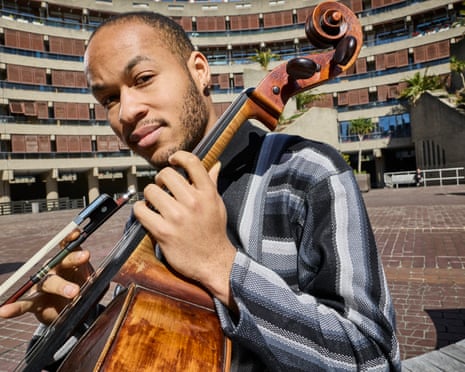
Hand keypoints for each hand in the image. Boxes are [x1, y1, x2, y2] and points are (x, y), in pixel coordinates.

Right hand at [0, 231, 92, 323]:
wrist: (74, 312)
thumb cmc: (84, 291)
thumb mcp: (95, 283)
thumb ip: (99, 278)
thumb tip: (105, 274)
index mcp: (70, 261)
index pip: (70, 245)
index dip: (72, 237)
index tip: (78, 232)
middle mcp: (55, 269)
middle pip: (61, 260)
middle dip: (73, 258)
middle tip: (86, 257)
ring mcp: (44, 285)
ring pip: (48, 282)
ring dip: (61, 285)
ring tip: (75, 293)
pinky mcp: (37, 302)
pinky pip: (25, 303)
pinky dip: (14, 307)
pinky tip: (3, 310)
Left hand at [133, 151, 236, 307]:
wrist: (213, 261)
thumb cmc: (214, 232)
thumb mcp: (217, 205)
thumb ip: (212, 183)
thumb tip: (215, 164)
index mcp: (207, 193)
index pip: (192, 162)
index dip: (178, 157)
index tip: (173, 161)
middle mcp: (193, 202)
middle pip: (166, 174)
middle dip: (161, 179)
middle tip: (163, 188)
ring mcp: (177, 217)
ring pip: (151, 190)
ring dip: (150, 195)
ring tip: (155, 202)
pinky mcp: (163, 232)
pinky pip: (141, 210)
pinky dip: (140, 209)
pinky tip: (146, 212)